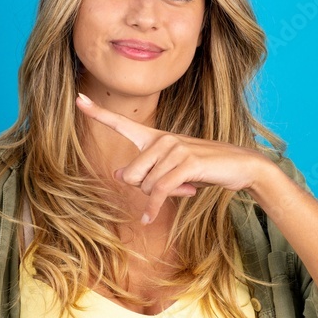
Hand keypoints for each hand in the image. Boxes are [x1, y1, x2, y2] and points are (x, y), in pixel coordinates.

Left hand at [75, 92, 270, 223]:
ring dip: (159, 197)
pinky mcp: (187, 163)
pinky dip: (153, 208)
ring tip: (183, 188)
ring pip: (146, 185)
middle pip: (131, 175)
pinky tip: (149, 219)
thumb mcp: (170, 171)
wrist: (239, 166)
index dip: (98, 113)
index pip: (121, 123)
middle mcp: (162, 139)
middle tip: (167, 188)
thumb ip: (145, 171)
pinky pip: (159, 191)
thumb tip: (119, 174)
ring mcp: (174, 149)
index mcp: (155, 137)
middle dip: (143, 190)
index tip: (78, 98)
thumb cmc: (202, 169)